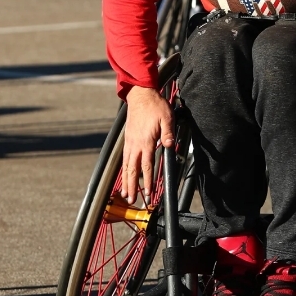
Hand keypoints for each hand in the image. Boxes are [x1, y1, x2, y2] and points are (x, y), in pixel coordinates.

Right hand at [120, 85, 173, 204]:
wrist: (140, 95)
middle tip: (131, 200)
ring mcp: (130, 142)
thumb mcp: (167, 118)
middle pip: (132, 170)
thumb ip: (168, 134)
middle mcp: (135, 144)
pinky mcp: (127, 139)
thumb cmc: (155, 106)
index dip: (148, 181)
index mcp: (146, 141)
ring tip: (124, 193)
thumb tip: (171, 146)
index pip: (147, 166)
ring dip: (126, 181)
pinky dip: (124, 169)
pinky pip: (124, 158)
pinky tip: (125, 175)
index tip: (149, 193)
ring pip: (126, 165)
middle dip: (132, 187)